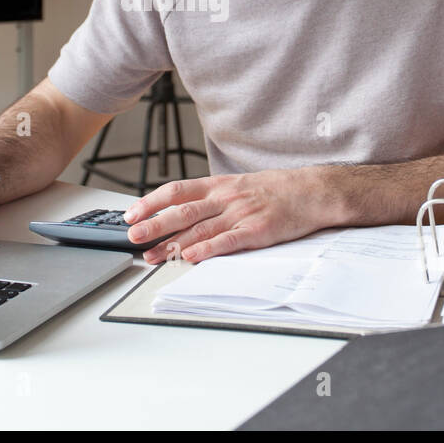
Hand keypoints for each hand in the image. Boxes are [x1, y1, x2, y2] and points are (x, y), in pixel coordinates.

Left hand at [124, 168, 331, 264]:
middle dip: (155, 225)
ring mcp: (241, 214)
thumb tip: (179, 212)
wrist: (311, 192)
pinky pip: (228, 241)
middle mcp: (226, 198)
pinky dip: (208, 249)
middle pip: (183, 211)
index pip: (177, 191)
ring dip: (173, 244)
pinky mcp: (258, 232)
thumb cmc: (273, 190)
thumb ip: (210, 198)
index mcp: (218, 185)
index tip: (132, 213)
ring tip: (154, 255)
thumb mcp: (237, 185)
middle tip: (133, 236)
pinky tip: (191, 257)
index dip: (152, 202)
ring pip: (200, 229)